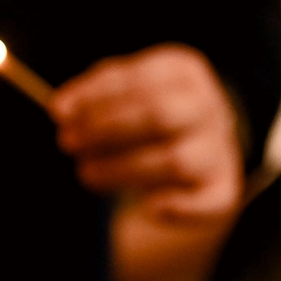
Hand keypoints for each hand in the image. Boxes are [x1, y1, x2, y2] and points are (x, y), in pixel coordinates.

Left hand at [53, 45, 241, 224]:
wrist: (199, 153)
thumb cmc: (149, 119)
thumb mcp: (126, 94)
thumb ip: (94, 95)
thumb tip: (59, 109)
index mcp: (184, 73)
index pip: (140, 78)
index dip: (96, 95)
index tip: (58, 113)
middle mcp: (208, 107)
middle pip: (159, 114)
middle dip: (106, 128)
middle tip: (67, 142)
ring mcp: (218, 149)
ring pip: (175, 160)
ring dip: (123, 169)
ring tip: (86, 173)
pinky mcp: (222, 189)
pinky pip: (209, 200)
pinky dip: (180, 207)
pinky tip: (149, 208)